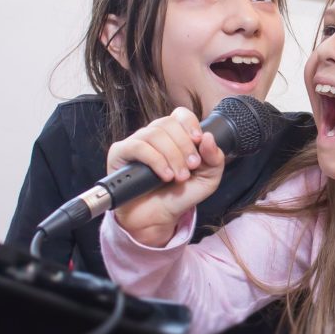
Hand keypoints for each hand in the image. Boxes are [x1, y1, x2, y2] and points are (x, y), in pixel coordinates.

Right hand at [107, 107, 225, 246]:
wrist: (158, 218)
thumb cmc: (180, 196)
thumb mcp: (207, 179)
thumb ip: (215, 159)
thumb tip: (208, 137)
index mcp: (174, 135)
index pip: (180, 114)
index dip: (190, 125)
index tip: (198, 142)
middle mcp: (154, 135)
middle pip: (168, 123)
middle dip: (184, 146)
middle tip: (191, 167)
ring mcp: (136, 142)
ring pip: (154, 134)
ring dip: (171, 156)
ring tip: (178, 177)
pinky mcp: (119, 153)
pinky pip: (137, 146)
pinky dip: (155, 160)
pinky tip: (164, 175)